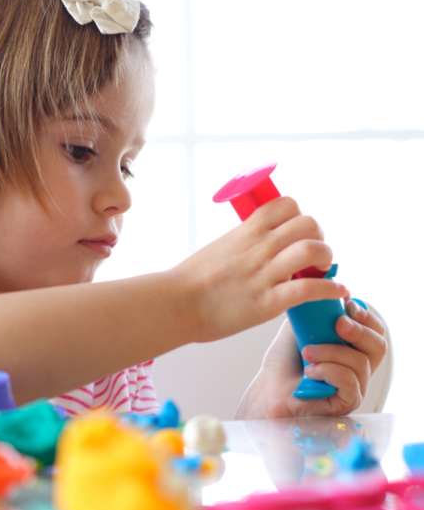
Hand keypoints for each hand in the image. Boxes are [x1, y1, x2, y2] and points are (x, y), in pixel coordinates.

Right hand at [173, 196, 347, 342]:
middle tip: (313, 255)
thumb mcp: (219, 249)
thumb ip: (243, 245)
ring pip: (313, 250)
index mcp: (245, 231)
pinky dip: (330, 289)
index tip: (298, 233)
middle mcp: (259, 247)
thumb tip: (259, 247)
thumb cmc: (190, 282)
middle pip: (308, 224)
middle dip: (318, 237)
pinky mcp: (268, 302)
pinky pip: (310, 288)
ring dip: (327, 259)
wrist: (175, 304)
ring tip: (323, 271)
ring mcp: (265, 274)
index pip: (286, 205)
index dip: (299, 217)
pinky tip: (334, 292)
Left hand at [236, 300, 387, 418]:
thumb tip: (334, 289)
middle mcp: (358, 367)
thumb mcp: (300, 328)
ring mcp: (355, 387)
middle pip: (379, 347)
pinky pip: (349, 382)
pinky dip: (328, 371)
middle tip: (338, 324)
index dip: (367, 317)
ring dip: (331, 352)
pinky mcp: (346, 402)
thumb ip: (317, 311)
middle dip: (359, 331)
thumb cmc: (282, 362)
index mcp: (352, 348)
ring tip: (307, 352)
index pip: (376, 331)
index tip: (348, 304)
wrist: (267, 387)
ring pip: (360, 363)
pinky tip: (310, 371)